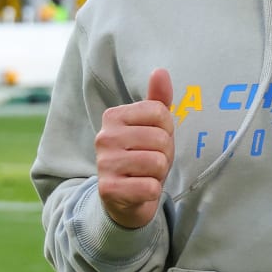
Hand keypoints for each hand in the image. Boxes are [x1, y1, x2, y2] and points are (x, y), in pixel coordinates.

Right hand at [95, 67, 174, 228]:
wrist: (125, 200)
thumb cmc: (142, 158)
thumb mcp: (152, 128)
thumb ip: (158, 100)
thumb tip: (161, 71)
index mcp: (112, 117)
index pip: (160, 113)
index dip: (167, 130)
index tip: (154, 141)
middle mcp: (104, 137)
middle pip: (160, 139)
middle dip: (165, 155)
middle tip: (151, 162)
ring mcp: (104, 164)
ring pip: (157, 163)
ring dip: (159, 174)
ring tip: (146, 175)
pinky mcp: (109, 190)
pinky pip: (150, 187)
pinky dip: (152, 192)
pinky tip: (140, 191)